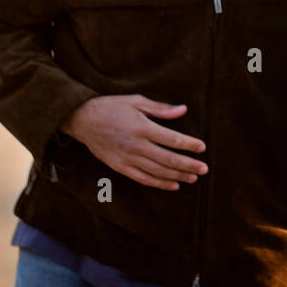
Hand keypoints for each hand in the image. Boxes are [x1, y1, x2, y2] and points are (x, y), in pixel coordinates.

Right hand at [60, 94, 205, 190]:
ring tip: (193, 178)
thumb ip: (161, 109)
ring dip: (178, 176)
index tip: (202, 148)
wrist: (82, 119)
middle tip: (204, 169)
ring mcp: (127, 158)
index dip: (189, 145)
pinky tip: (173, 185)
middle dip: (189, 165)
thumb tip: (183, 110)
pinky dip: (160, 184)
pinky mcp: (120, 167)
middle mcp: (136, 145)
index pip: (172, 139)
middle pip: (168, 160)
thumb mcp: (136, 101)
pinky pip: (143, 179)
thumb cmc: (111, 107)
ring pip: (158, 172)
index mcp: (142, 127)